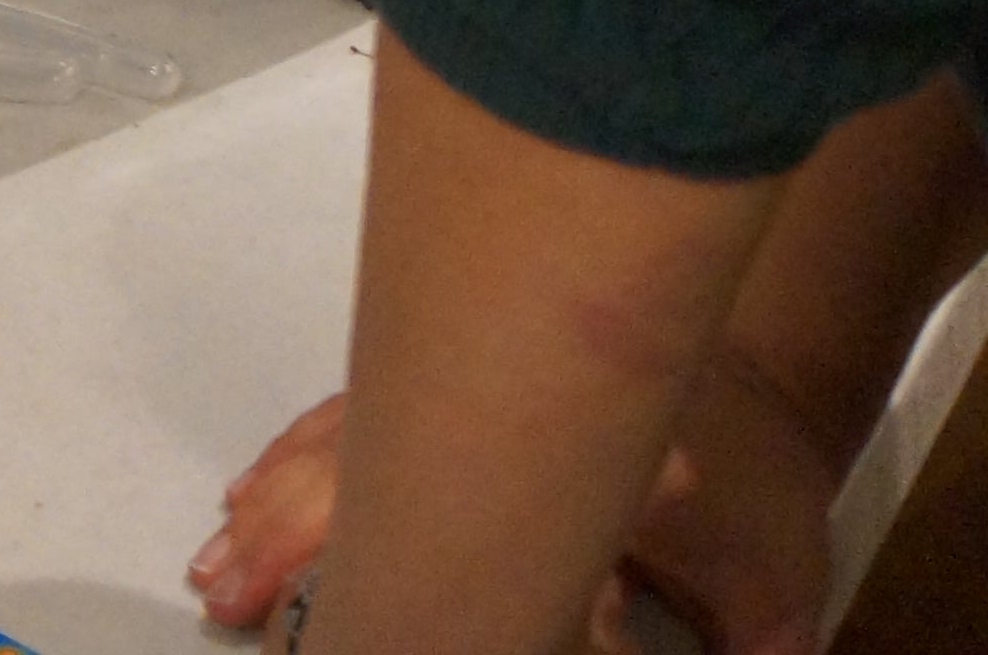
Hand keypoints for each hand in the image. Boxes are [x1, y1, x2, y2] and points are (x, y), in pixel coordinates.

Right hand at [188, 379, 829, 649]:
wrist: (763, 362)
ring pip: (340, 448)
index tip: (332, 628)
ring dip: (273, 508)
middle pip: (368, 488)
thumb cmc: (762, 482)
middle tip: (225, 598)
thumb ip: (739, 647)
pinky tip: (253, 489)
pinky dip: (291, 458)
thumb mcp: (771, 586)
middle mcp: (496, 432)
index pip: (462, 543)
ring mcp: (461, 398)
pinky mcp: (449, 382)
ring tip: (217, 563)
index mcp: (566, 488)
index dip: (383, 585)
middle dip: (290, 549)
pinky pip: (344, 416)